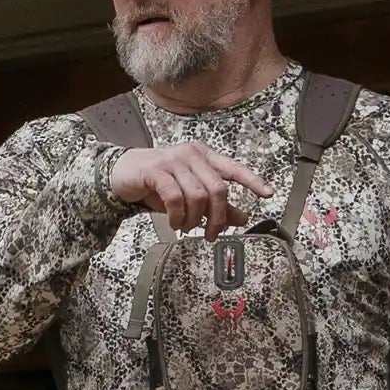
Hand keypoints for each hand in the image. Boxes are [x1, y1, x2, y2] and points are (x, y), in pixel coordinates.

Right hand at [110, 144, 269, 237]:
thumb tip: (243, 217)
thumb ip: (216, 204)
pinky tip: (175, 224)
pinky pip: (176, 198)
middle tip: (211, 234)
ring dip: (194, 219)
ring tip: (186, 228)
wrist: (121, 175)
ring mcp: (173, 161)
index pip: (234, 168)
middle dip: (218, 217)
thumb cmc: (158, 183)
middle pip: (218, 188)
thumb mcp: (191, 195)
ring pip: (198, 195)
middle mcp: (192, 155)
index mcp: (205, 157)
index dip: (252, 181)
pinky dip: (179, 217)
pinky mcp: (156, 171)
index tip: (268, 194)